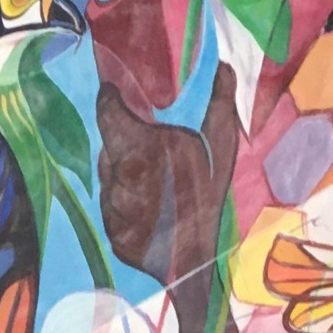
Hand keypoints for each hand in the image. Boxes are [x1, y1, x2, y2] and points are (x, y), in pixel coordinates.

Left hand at [98, 63, 237, 321]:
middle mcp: (119, 176)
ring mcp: (112, 206)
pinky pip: (111, 207)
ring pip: (109, 177)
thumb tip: (224, 67)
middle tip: (146, 144)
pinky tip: (148, 207)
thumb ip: (220, 107)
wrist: (196, 265)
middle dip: (125, 141)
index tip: (112, 92)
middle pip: (110, 146)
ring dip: (123, 173)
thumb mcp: (221, 151)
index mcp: (140, 149)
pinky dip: (123, 203)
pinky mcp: (111, 231)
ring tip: (154, 180)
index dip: (109, 99)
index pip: (108, 113)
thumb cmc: (210, 201)